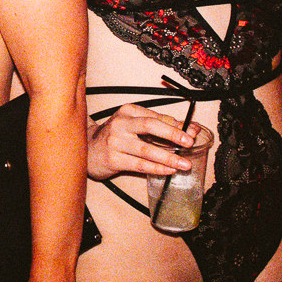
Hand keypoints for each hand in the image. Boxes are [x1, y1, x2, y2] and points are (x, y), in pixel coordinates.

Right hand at [86, 102, 200, 181]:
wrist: (89, 149)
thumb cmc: (116, 136)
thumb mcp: (134, 125)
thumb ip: (159, 126)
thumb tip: (188, 129)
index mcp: (128, 111)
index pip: (156, 116)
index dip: (176, 125)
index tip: (193, 132)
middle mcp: (121, 124)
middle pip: (150, 126)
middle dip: (172, 134)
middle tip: (189, 142)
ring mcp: (116, 142)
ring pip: (146, 149)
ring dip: (168, 157)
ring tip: (184, 164)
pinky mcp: (113, 159)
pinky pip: (139, 165)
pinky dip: (157, 168)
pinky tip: (169, 170)